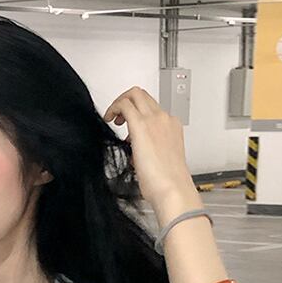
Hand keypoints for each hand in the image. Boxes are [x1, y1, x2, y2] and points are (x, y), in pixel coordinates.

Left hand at [102, 86, 194, 206]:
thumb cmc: (167, 182)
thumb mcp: (160, 161)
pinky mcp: (141, 125)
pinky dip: (114, 107)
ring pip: (135, 94)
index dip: (137, 114)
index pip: (152, 109)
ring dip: (120, 103)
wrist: (172, 188)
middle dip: (126, 101)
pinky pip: (125, 104)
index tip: (127, 125)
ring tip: (113, 119)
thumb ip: (149, 151)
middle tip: (117, 116)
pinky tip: (108, 118)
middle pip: (143, 95)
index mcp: (172, 127)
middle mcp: (165, 119)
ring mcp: (155, 120)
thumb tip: (136, 152)